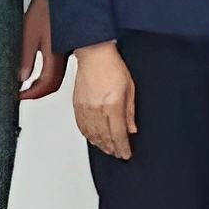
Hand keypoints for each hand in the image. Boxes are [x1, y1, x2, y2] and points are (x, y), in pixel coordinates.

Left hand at [17, 0, 63, 98]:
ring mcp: (66, 50)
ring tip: (27, 84)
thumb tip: (22, 77)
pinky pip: (58, 65)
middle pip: (54, 83)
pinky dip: (47, 72)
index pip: (47, 85)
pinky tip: (37, 68)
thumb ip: (26, 57)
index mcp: (55, 54)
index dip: (32, 94)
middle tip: (23, 93)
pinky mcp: (66, 44)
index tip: (19, 96)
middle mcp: (64, 55)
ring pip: (57, 75)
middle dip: (38, 92)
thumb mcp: (29, 32)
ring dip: (43, 83)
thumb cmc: (46, 6)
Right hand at [72, 41, 136, 159]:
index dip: (122, 147)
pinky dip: (88, 136)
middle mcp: (97, 109)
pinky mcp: (77, 106)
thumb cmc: (112, 65)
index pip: (118, 134)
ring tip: (108, 150)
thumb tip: (131, 129)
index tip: (126, 154)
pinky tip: (94, 139)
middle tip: (118, 154)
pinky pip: (81, 127)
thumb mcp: (130, 88)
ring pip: (92, 135)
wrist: (94, 54)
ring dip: (100, 145)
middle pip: (104, 137)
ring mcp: (85, 108)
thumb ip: (130, 111)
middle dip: (112, 149)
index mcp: (112, 105)